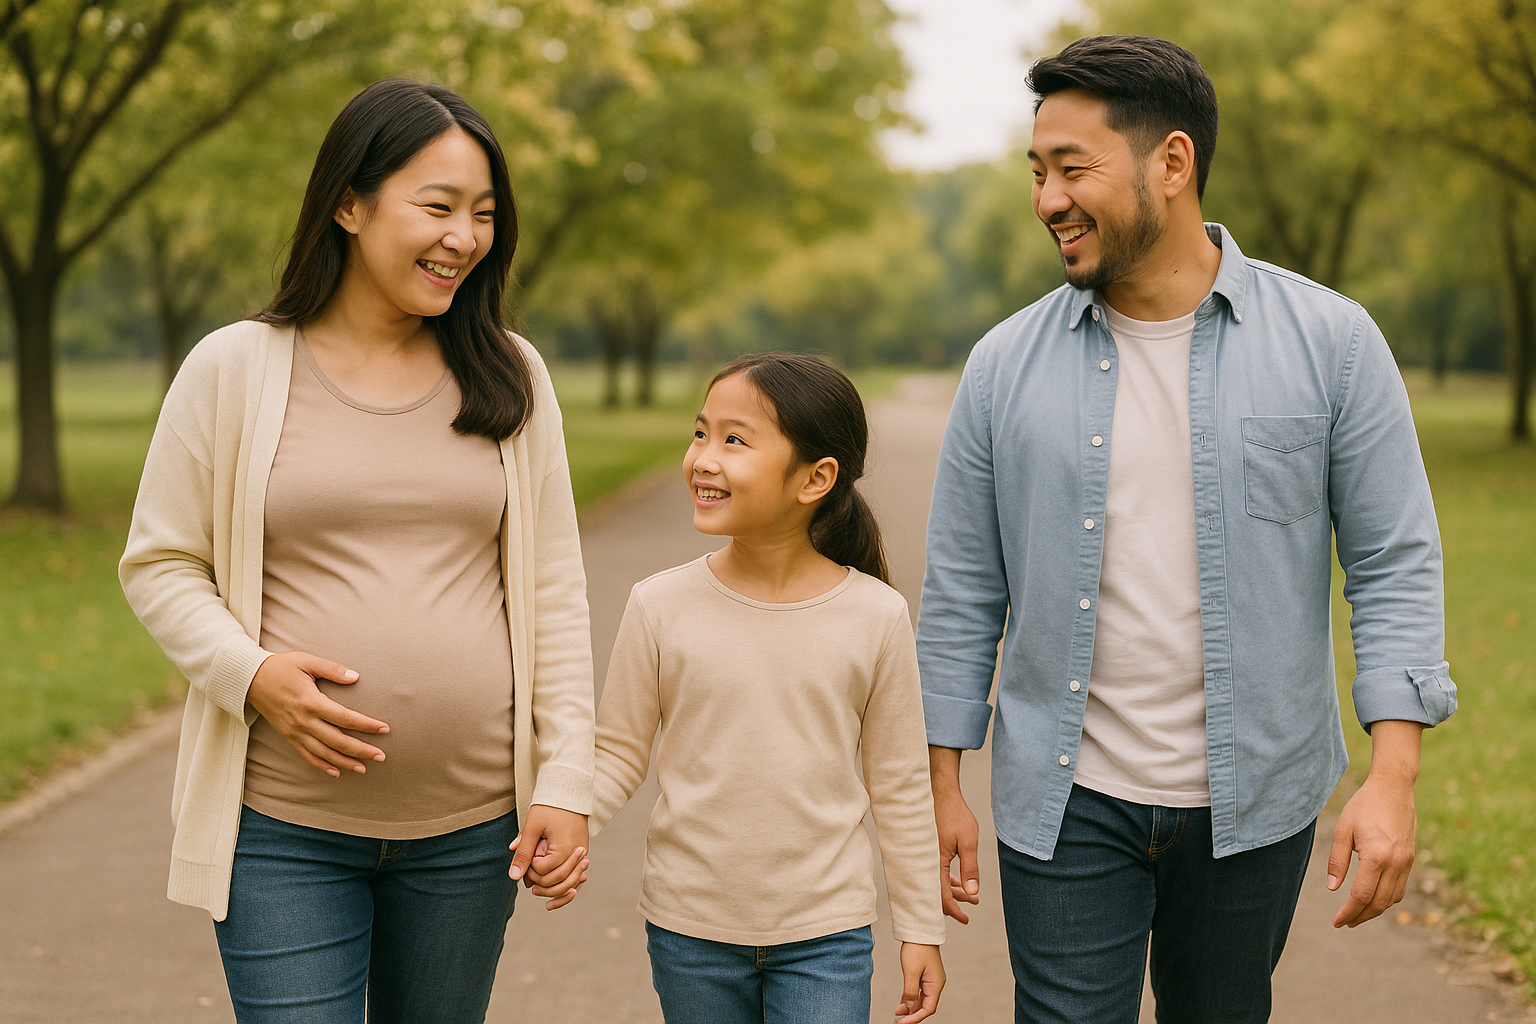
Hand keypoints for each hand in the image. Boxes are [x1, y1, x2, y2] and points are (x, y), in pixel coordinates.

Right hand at [246, 652, 388, 777]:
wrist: (249, 680)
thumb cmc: (281, 667)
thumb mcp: (307, 661)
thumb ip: (332, 669)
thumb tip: (356, 676)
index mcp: (311, 702)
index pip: (344, 718)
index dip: (366, 725)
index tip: (384, 729)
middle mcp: (303, 721)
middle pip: (337, 740)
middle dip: (361, 750)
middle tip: (381, 756)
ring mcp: (294, 731)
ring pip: (323, 753)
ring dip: (344, 762)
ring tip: (364, 768)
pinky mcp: (287, 737)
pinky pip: (306, 756)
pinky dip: (321, 766)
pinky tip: (336, 772)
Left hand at [510, 804, 589, 909]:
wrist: (569, 792)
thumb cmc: (549, 807)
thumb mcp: (532, 827)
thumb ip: (524, 852)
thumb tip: (514, 876)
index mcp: (564, 848)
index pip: (543, 871)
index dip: (530, 870)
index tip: (524, 859)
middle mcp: (576, 854)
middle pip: (557, 881)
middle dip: (539, 883)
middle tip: (527, 882)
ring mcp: (581, 855)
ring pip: (570, 884)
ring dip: (553, 892)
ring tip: (537, 893)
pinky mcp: (581, 854)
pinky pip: (576, 878)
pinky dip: (566, 889)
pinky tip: (554, 900)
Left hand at [894, 942, 943, 1022]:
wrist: (920, 929)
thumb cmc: (917, 947)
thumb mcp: (911, 971)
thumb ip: (910, 991)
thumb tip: (909, 1007)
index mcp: (936, 984)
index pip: (928, 1009)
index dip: (915, 1018)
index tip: (903, 1023)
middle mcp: (935, 983)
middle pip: (926, 1006)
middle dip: (912, 1015)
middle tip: (898, 1022)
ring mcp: (931, 979)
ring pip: (922, 1000)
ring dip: (910, 1008)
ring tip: (898, 1014)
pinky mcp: (925, 975)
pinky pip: (919, 992)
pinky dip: (911, 999)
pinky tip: (902, 1003)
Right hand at [931, 746, 980, 923]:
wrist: (939, 792)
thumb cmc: (955, 814)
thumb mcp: (968, 842)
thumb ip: (970, 868)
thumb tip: (972, 893)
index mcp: (935, 863)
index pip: (941, 897)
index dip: (953, 911)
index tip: (965, 919)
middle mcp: (927, 862)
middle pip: (937, 893)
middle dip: (955, 903)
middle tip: (971, 907)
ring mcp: (925, 855)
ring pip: (936, 882)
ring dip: (953, 890)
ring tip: (971, 896)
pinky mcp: (927, 849)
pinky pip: (935, 872)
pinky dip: (947, 879)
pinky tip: (960, 880)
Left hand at [1328, 721, 1422, 927]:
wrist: (1394, 789)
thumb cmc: (1364, 806)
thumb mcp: (1343, 830)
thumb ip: (1337, 860)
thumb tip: (1333, 888)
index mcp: (1376, 857)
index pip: (1361, 896)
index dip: (1348, 912)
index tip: (1336, 922)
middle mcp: (1395, 864)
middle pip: (1378, 903)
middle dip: (1360, 917)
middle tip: (1345, 923)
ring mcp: (1406, 863)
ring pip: (1391, 899)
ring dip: (1374, 910)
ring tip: (1357, 914)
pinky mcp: (1411, 859)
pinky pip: (1400, 888)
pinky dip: (1386, 899)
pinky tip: (1373, 898)